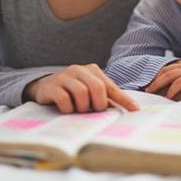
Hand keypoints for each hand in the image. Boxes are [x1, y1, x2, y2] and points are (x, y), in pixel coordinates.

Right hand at [23, 64, 138, 113]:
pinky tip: (67, 109)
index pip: (111, 86)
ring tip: (79, 110)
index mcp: (93, 70)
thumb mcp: (89, 92)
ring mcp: (65, 76)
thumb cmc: (72, 91)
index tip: (135, 110)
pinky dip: (68, 108)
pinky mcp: (52, 86)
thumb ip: (105, 98)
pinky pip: (65, 99)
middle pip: (97, 88)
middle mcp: (80, 70)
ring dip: (82, 107)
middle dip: (99, 104)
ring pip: (82, 93)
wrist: (44, 86)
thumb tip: (124, 109)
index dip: (124, 99)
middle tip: (94, 111)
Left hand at [145, 57, 180, 98]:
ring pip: (170, 75)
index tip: (152, 82)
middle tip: (146, 88)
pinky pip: (180, 82)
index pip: (171, 67)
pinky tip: (168, 96)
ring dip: (159, 83)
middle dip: (154, 79)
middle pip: (167, 70)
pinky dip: (172, 88)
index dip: (160, 74)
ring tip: (151, 91)